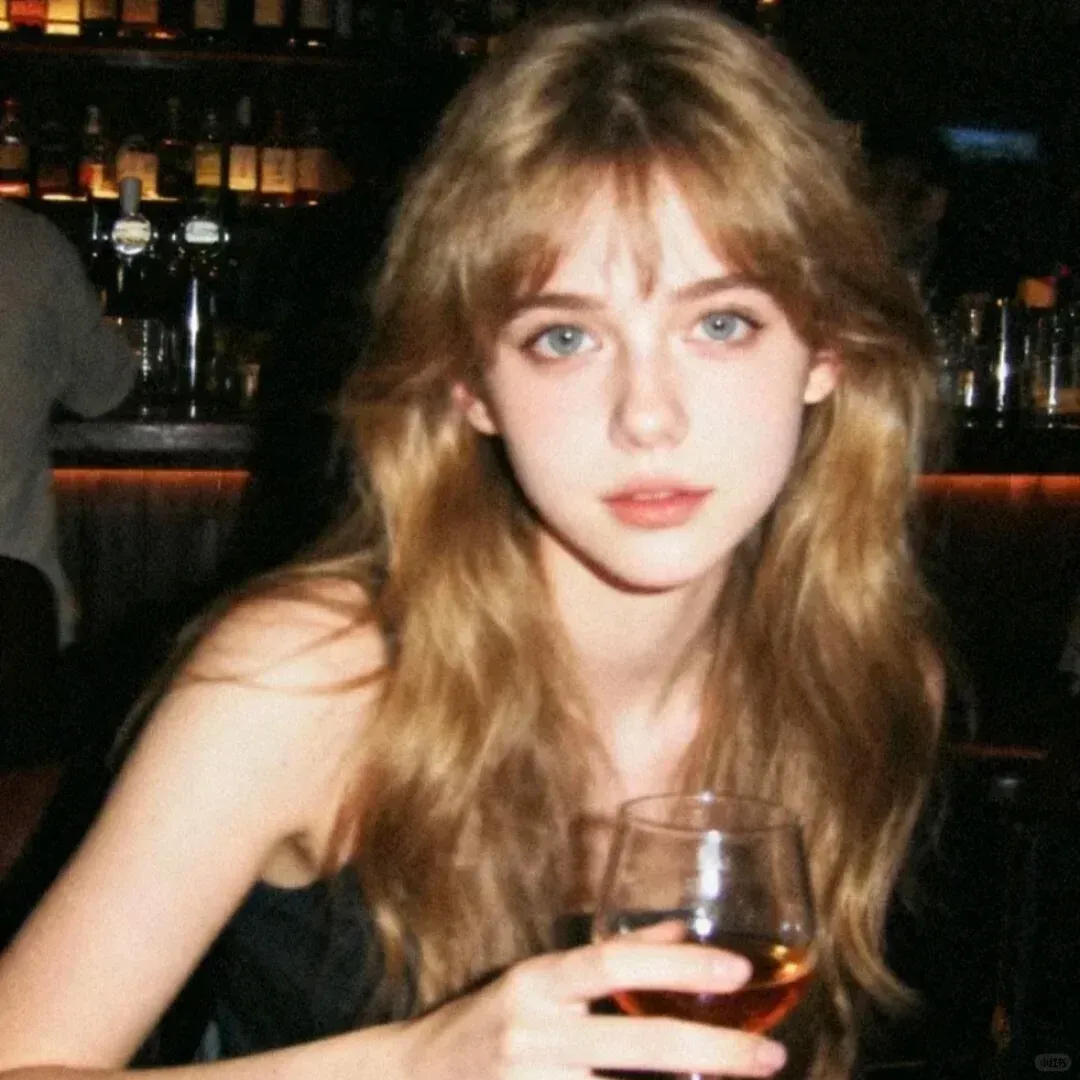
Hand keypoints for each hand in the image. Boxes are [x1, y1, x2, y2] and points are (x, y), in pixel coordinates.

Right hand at [399, 937, 788, 1078]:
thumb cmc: (491, 1023)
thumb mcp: (541, 979)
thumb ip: (613, 956)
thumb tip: (683, 928)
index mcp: (536, 982)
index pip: (612, 962)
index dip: (677, 962)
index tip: (739, 968)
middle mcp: (532, 1033)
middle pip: (638, 1042)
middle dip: (715, 1052)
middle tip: (773, 1059)